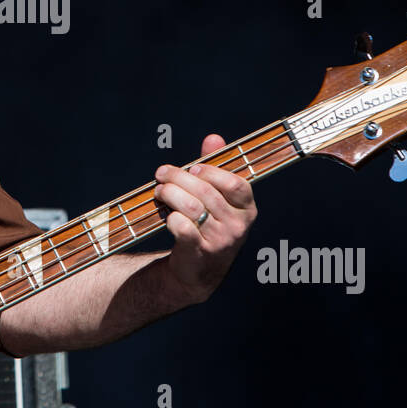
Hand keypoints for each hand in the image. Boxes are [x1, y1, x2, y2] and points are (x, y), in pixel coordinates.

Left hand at [154, 133, 257, 304]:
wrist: (200, 270)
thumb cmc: (208, 224)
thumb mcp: (217, 198)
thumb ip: (215, 167)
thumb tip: (213, 138)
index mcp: (247, 209)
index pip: (236, 184)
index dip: (211, 172)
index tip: (192, 169)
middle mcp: (238, 226)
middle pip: (206, 192)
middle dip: (178, 178)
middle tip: (161, 174)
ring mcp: (220, 240)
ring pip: (192, 207)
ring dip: (169, 194)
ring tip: (159, 191)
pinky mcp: (200, 252)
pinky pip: (182, 227)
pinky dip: (170, 217)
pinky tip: (165, 214)